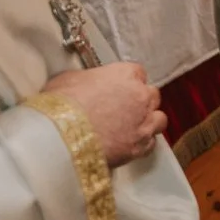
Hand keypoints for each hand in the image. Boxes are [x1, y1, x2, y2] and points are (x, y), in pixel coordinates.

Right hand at [44, 63, 166, 168]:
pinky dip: (142, 144)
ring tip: (130, 128)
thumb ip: (87, 79)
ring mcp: (143, 122)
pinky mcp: (140, 147)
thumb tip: (85, 84)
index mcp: (125, 74)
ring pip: (159, 119)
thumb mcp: (69, 79)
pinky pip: (151, 143)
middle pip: (151, 95)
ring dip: (148, 122)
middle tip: (123, 110)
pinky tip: (128, 145)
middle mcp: (141, 96)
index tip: (118, 90)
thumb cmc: (62, 106)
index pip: (137, 73)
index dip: (127, 83)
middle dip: (140, 102)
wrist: (59, 137)